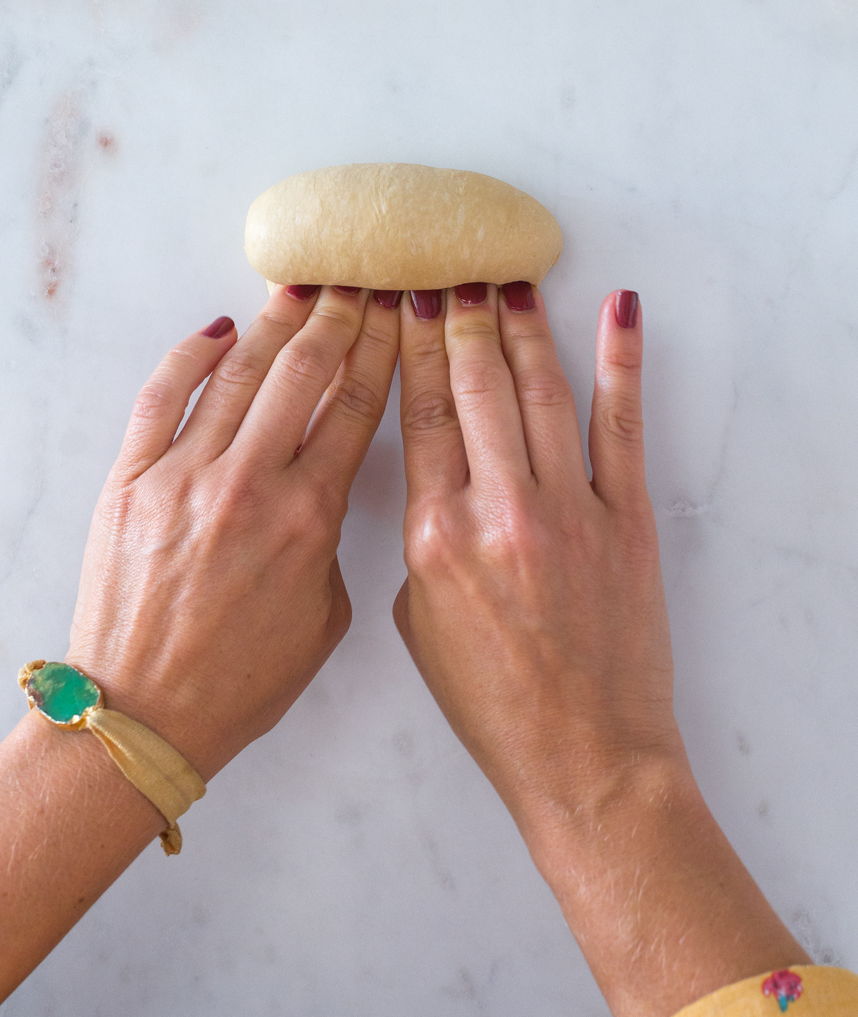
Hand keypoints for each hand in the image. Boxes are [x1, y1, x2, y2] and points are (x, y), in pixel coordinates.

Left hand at [0, 287, 399, 1016]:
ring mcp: (185, 475)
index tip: (397, 311)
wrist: (142, 715)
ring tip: (303, 286)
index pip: (356, 407)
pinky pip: (162, 395)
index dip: (382, 349)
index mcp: (309, 518)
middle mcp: (250, 483)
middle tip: (358, 281)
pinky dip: (190, 354)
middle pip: (305, 372)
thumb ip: (333, 538)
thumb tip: (325, 479)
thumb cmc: (240, 682)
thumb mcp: (325, 618)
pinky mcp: (131, 478)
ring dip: (276, 322)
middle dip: (339, 318)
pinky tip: (218, 327)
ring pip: (239, 373)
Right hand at [393, 283, 805, 1016]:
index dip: (413, 349)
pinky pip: (619, 424)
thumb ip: (421, 539)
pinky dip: (620, 361)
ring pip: (538, 391)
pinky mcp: (624, 518)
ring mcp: (567, 509)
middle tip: (449, 270)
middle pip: (474, 386)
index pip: (420, 414)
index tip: (404, 301)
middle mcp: (498, 510)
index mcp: (435, 535)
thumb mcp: (419, 622)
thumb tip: (438, 479)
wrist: (584, 758)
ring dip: (521, 327)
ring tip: (505, 280)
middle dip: (459, 320)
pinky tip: (615, 311)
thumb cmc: (494, 704)